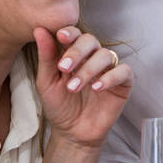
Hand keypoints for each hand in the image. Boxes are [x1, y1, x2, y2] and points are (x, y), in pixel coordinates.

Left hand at [33, 26, 131, 148]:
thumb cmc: (59, 106)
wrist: (72, 133)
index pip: (75, 34)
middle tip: (63, 68)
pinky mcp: (123, 83)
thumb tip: (39, 29)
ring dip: (88, 69)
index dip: (70, 32)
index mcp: (74, 53)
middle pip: (90, 40)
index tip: (61, 36)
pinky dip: (110, 77)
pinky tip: (97, 88)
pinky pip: (123, 71)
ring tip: (74, 87)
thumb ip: (46, 57)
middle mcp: (92, 58)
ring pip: (105, 55)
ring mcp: (109, 69)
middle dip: (76, 51)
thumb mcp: (47, 82)